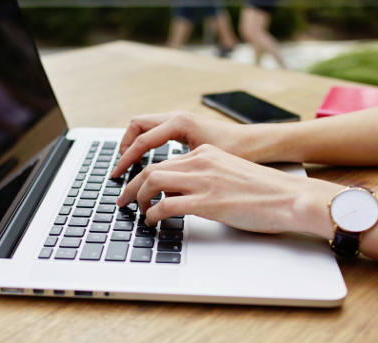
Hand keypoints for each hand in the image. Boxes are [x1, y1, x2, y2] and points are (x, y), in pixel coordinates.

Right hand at [111, 111, 253, 177]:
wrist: (260, 143)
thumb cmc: (239, 152)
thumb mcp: (206, 163)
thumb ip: (179, 172)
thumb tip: (157, 190)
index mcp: (180, 123)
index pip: (142, 140)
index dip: (126, 160)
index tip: (117, 176)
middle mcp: (179, 117)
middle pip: (138, 125)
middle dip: (125, 146)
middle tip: (119, 167)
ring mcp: (182, 120)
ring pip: (146, 126)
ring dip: (135, 143)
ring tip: (129, 164)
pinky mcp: (186, 127)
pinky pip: (157, 131)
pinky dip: (147, 143)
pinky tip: (149, 161)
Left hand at [117, 145, 338, 236]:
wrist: (290, 197)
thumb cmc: (266, 192)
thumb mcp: (230, 174)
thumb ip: (206, 179)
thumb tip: (184, 196)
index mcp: (206, 153)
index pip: (165, 160)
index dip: (144, 174)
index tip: (135, 187)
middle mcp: (201, 162)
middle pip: (151, 168)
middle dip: (131, 185)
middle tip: (122, 200)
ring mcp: (203, 181)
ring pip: (153, 181)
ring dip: (137, 198)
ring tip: (135, 211)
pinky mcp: (207, 202)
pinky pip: (166, 205)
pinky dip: (152, 214)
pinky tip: (152, 222)